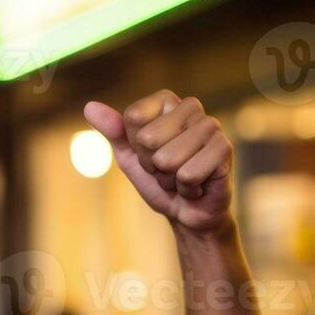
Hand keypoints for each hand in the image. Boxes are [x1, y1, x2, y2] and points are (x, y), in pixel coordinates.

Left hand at [84, 91, 233, 233]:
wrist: (186, 212)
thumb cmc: (158, 180)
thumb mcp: (129, 157)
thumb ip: (113, 132)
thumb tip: (89, 106)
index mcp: (167, 101)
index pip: (133, 117)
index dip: (136, 146)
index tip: (149, 155)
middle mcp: (192, 107)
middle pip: (147, 139)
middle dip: (152, 164)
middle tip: (167, 170)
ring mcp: (211, 126)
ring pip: (167, 159)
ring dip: (170, 179)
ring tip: (181, 177)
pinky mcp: (225, 149)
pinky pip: (187, 175)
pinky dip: (187, 189)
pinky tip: (197, 186)